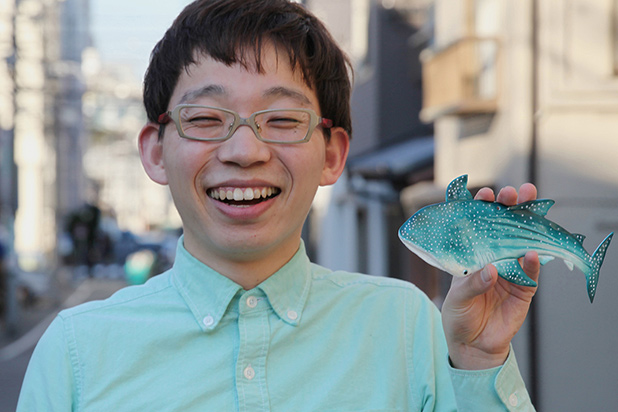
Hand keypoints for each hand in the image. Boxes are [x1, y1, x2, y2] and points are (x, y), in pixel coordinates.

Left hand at [441, 183, 540, 369]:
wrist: (471, 343)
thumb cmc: (459, 314)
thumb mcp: (458, 296)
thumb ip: (473, 283)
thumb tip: (491, 270)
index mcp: (474, 255)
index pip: (479, 226)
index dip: (483, 208)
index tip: (486, 194)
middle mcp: (494, 258)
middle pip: (505, 229)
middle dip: (511, 208)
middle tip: (515, 193)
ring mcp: (511, 271)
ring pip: (522, 244)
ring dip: (527, 227)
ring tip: (529, 209)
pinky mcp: (524, 289)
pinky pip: (531, 273)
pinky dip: (533, 263)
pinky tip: (532, 252)